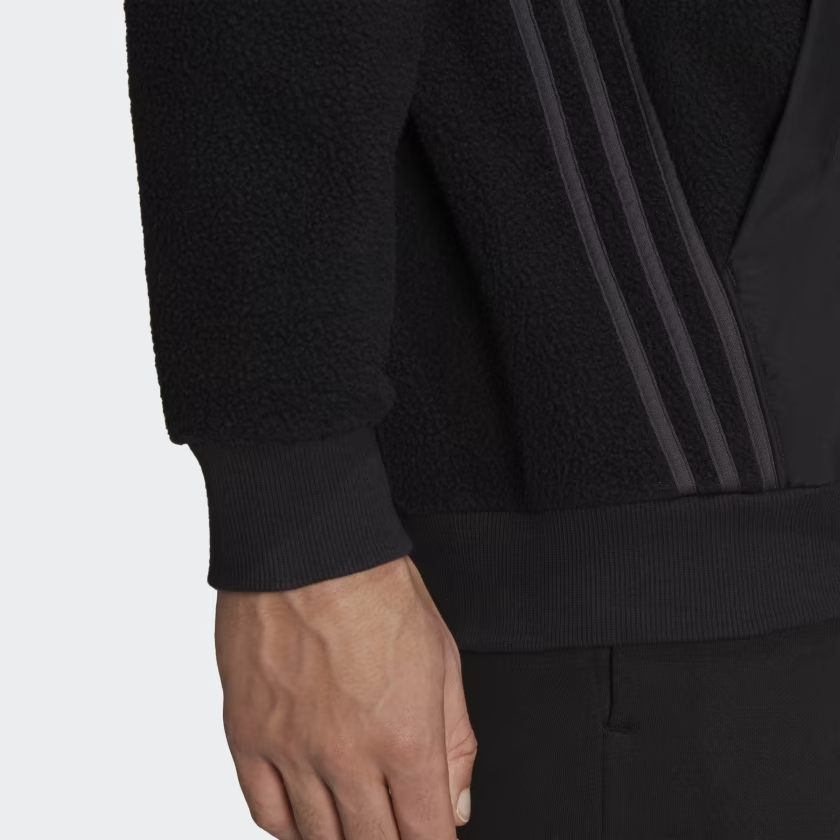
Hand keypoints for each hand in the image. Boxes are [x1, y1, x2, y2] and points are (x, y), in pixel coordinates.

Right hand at [214, 555, 476, 838]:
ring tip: (355, 828)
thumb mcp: (443, 658)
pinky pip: (265, 811)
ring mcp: (291, 749)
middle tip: (396, 831)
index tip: (433, 839)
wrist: (311, 546)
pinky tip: (306, 820)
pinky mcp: (248, 735)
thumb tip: (455, 803)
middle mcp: (346, 755)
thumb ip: (455, 741)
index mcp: (404, 737)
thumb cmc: (376, 588)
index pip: (425, 835)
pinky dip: (289, 829)